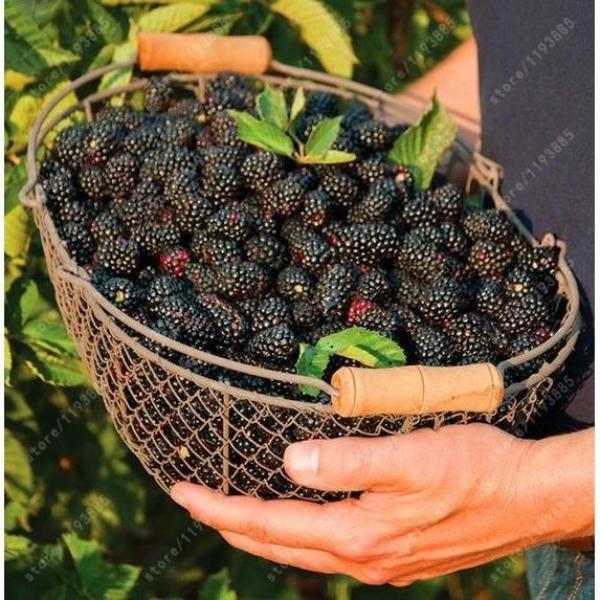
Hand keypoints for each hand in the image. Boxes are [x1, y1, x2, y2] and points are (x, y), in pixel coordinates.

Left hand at [170, 424, 592, 585]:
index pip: (268, 526)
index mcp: (358, 535)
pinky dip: (297, 536)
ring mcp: (381, 563)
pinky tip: (298, 524)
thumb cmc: (473, 469)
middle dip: (231, 526)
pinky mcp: (397, 556)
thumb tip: (288, 464)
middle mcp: (363, 558)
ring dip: (262, 534)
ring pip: (302, 552)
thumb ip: (347, 463)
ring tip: (233, 514)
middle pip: (278, 547)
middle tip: (195, 503)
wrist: (527, 497)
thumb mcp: (409, 457)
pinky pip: (329, 551)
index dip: (221, 510)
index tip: (183, 495)